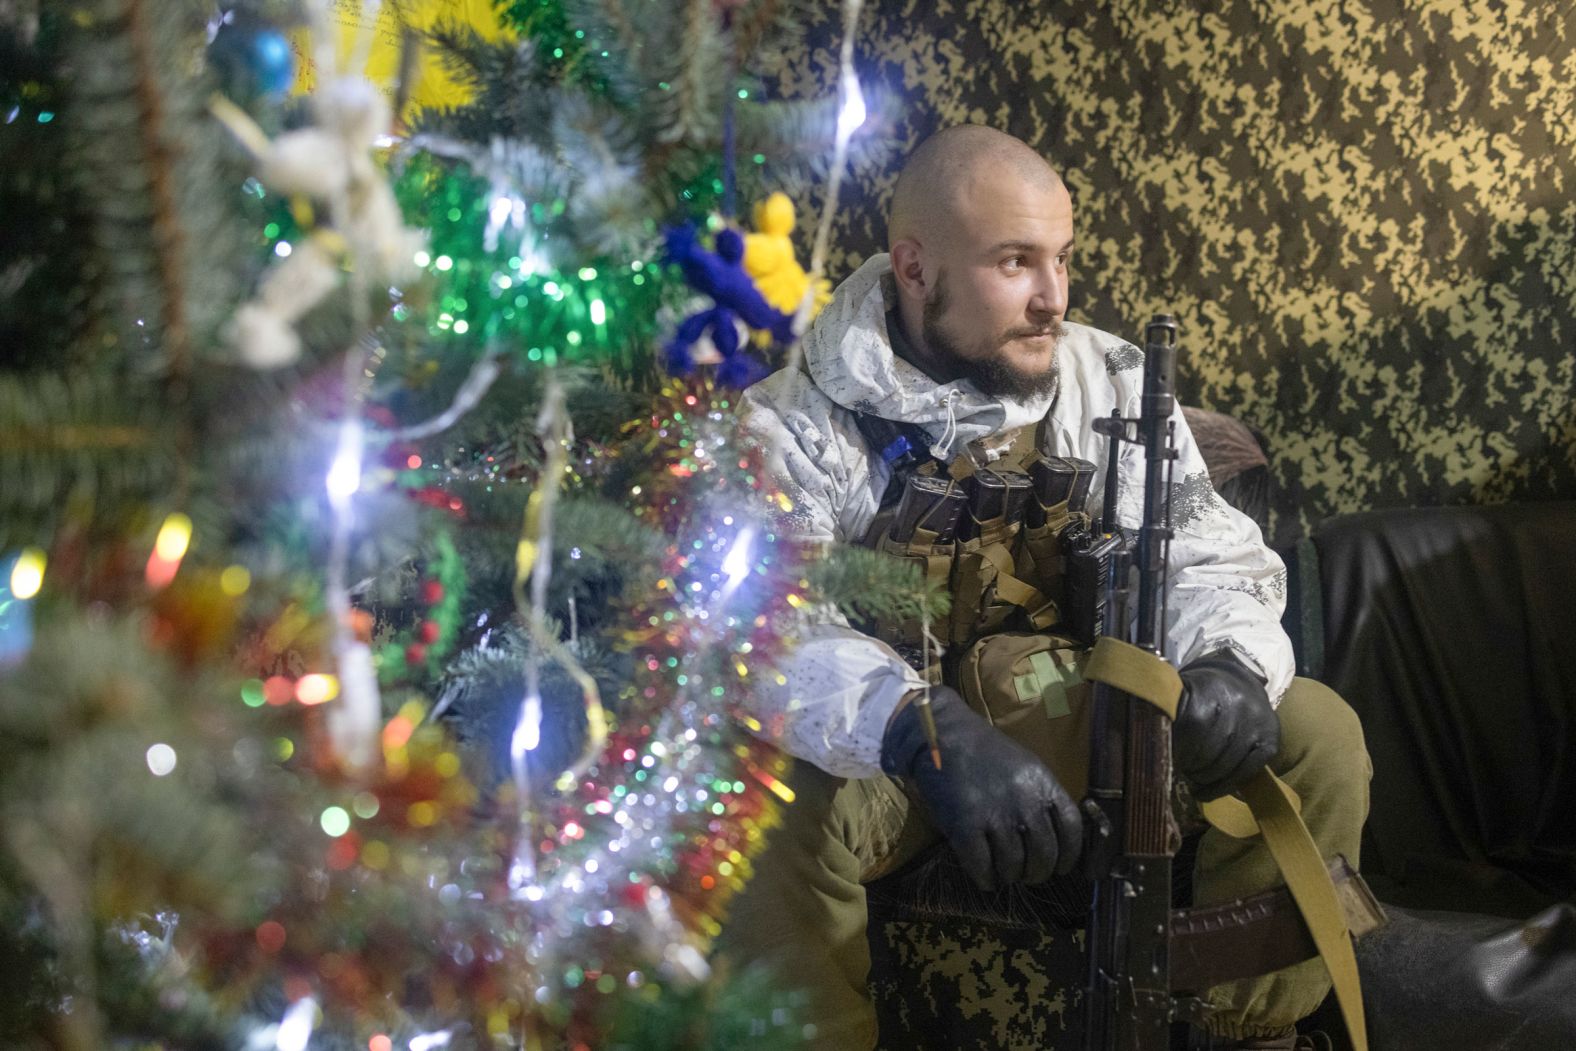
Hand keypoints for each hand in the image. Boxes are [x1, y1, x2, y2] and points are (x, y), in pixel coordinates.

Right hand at [881, 686, 1082, 889]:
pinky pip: (982, 868)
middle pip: (1044, 855)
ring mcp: (995, 816)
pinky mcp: (965, 827)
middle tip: (1027, 874)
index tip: (1061, 866)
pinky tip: (985, 877)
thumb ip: (1042, 796)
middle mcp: (1025, 802)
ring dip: (1009, 877)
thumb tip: (1053, 837)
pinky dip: (985, 879)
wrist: (941, 736)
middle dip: (1037, 873)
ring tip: (1004, 874)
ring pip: (1013, 867)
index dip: (1069, 856)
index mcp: (1043, 784)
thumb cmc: (984, 751)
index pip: (1071, 831)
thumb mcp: (1026, 766)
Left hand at [1173, 650, 1279, 800]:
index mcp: (1212, 688)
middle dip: (1190, 765)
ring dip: (1205, 778)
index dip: (1179, 747)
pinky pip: (1247, 772)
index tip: (1166, 758)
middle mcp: (1240, 704)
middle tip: (1180, 769)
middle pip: (1210, 748)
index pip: (1195, 723)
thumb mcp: (1183, 695)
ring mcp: (1258, 723)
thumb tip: (1154, 748)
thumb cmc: (1203, 695)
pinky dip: (1224, 787)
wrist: (1239, 684)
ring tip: (1191, 779)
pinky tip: (1206, 792)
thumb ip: (1168, 716)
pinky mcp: (1271, 741)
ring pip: (1228, 764)